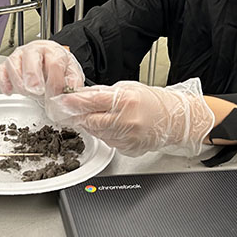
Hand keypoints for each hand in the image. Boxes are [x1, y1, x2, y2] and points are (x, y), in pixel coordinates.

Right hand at [0, 40, 84, 103]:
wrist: (51, 66)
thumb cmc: (60, 70)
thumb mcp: (72, 75)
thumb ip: (73, 84)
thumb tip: (69, 94)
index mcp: (53, 51)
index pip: (54, 62)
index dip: (54, 81)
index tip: (55, 95)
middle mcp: (34, 50)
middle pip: (30, 56)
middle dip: (32, 75)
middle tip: (36, 91)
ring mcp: (19, 57)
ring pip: (12, 63)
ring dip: (18, 81)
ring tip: (27, 93)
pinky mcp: (8, 66)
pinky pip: (0, 71)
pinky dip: (3, 82)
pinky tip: (9, 91)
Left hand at [49, 79, 214, 156]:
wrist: (174, 119)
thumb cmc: (151, 101)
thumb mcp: (126, 88)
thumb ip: (102, 93)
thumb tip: (79, 95)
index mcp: (125, 100)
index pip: (91, 102)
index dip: (73, 102)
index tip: (62, 101)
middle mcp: (126, 120)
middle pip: (90, 121)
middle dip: (78, 117)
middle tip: (69, 112)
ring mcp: (128, 137)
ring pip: (96, 133)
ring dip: (90, 126)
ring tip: (95, 117)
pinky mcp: (128, 149)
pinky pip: (108, 142)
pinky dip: (104, 134)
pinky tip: (111, 127)